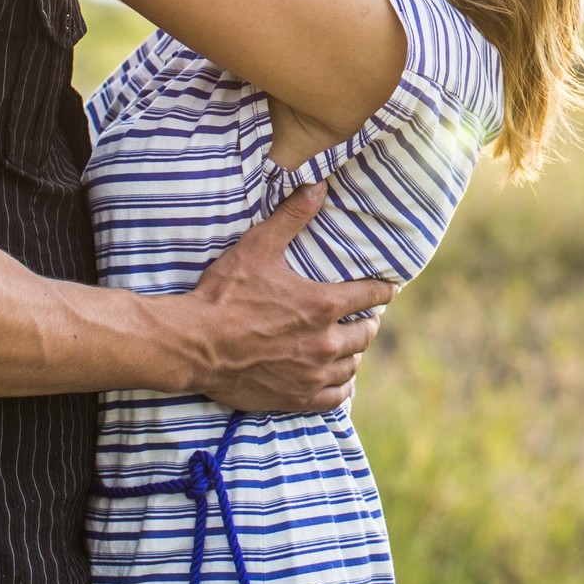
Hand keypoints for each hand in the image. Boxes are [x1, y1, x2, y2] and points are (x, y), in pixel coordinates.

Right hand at [178, 183, 395, 412]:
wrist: (194, 344)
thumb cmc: (225, 295)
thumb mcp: (258, 247)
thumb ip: (292, 216)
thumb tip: (318, 185)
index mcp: (323, 304)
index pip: (371, 296)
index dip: (383, 290)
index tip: (389, 289)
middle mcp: (325, 342)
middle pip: (366, 333)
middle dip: (368, 322)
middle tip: (364, 317)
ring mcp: (313, 373)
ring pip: (353, 365)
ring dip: (354, 353)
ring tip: (350, 345)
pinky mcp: (296, 397)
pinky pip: (335, 398)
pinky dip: (341, 387)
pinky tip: (338, 380)